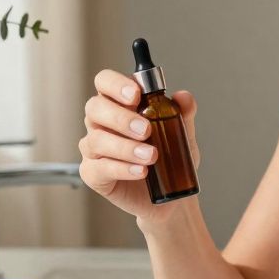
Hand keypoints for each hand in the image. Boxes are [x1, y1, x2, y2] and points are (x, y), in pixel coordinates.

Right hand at [79, 69, 200, 223]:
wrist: (168, 195)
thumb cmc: (168, 157)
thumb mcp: (181, 133)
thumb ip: (182, 113)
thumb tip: (184, 97)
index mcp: (118, 103)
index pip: (105, 82)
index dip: (115, 84)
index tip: (136, 95)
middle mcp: (100, 122)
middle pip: (94, 108)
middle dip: (120, 117)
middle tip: (146, 130)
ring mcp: (94, 148)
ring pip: (96, 140)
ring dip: (125, 147)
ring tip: (151, 155)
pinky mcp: (93, 174)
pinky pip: (100, 168)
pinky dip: (122, 168)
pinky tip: (141, 171)